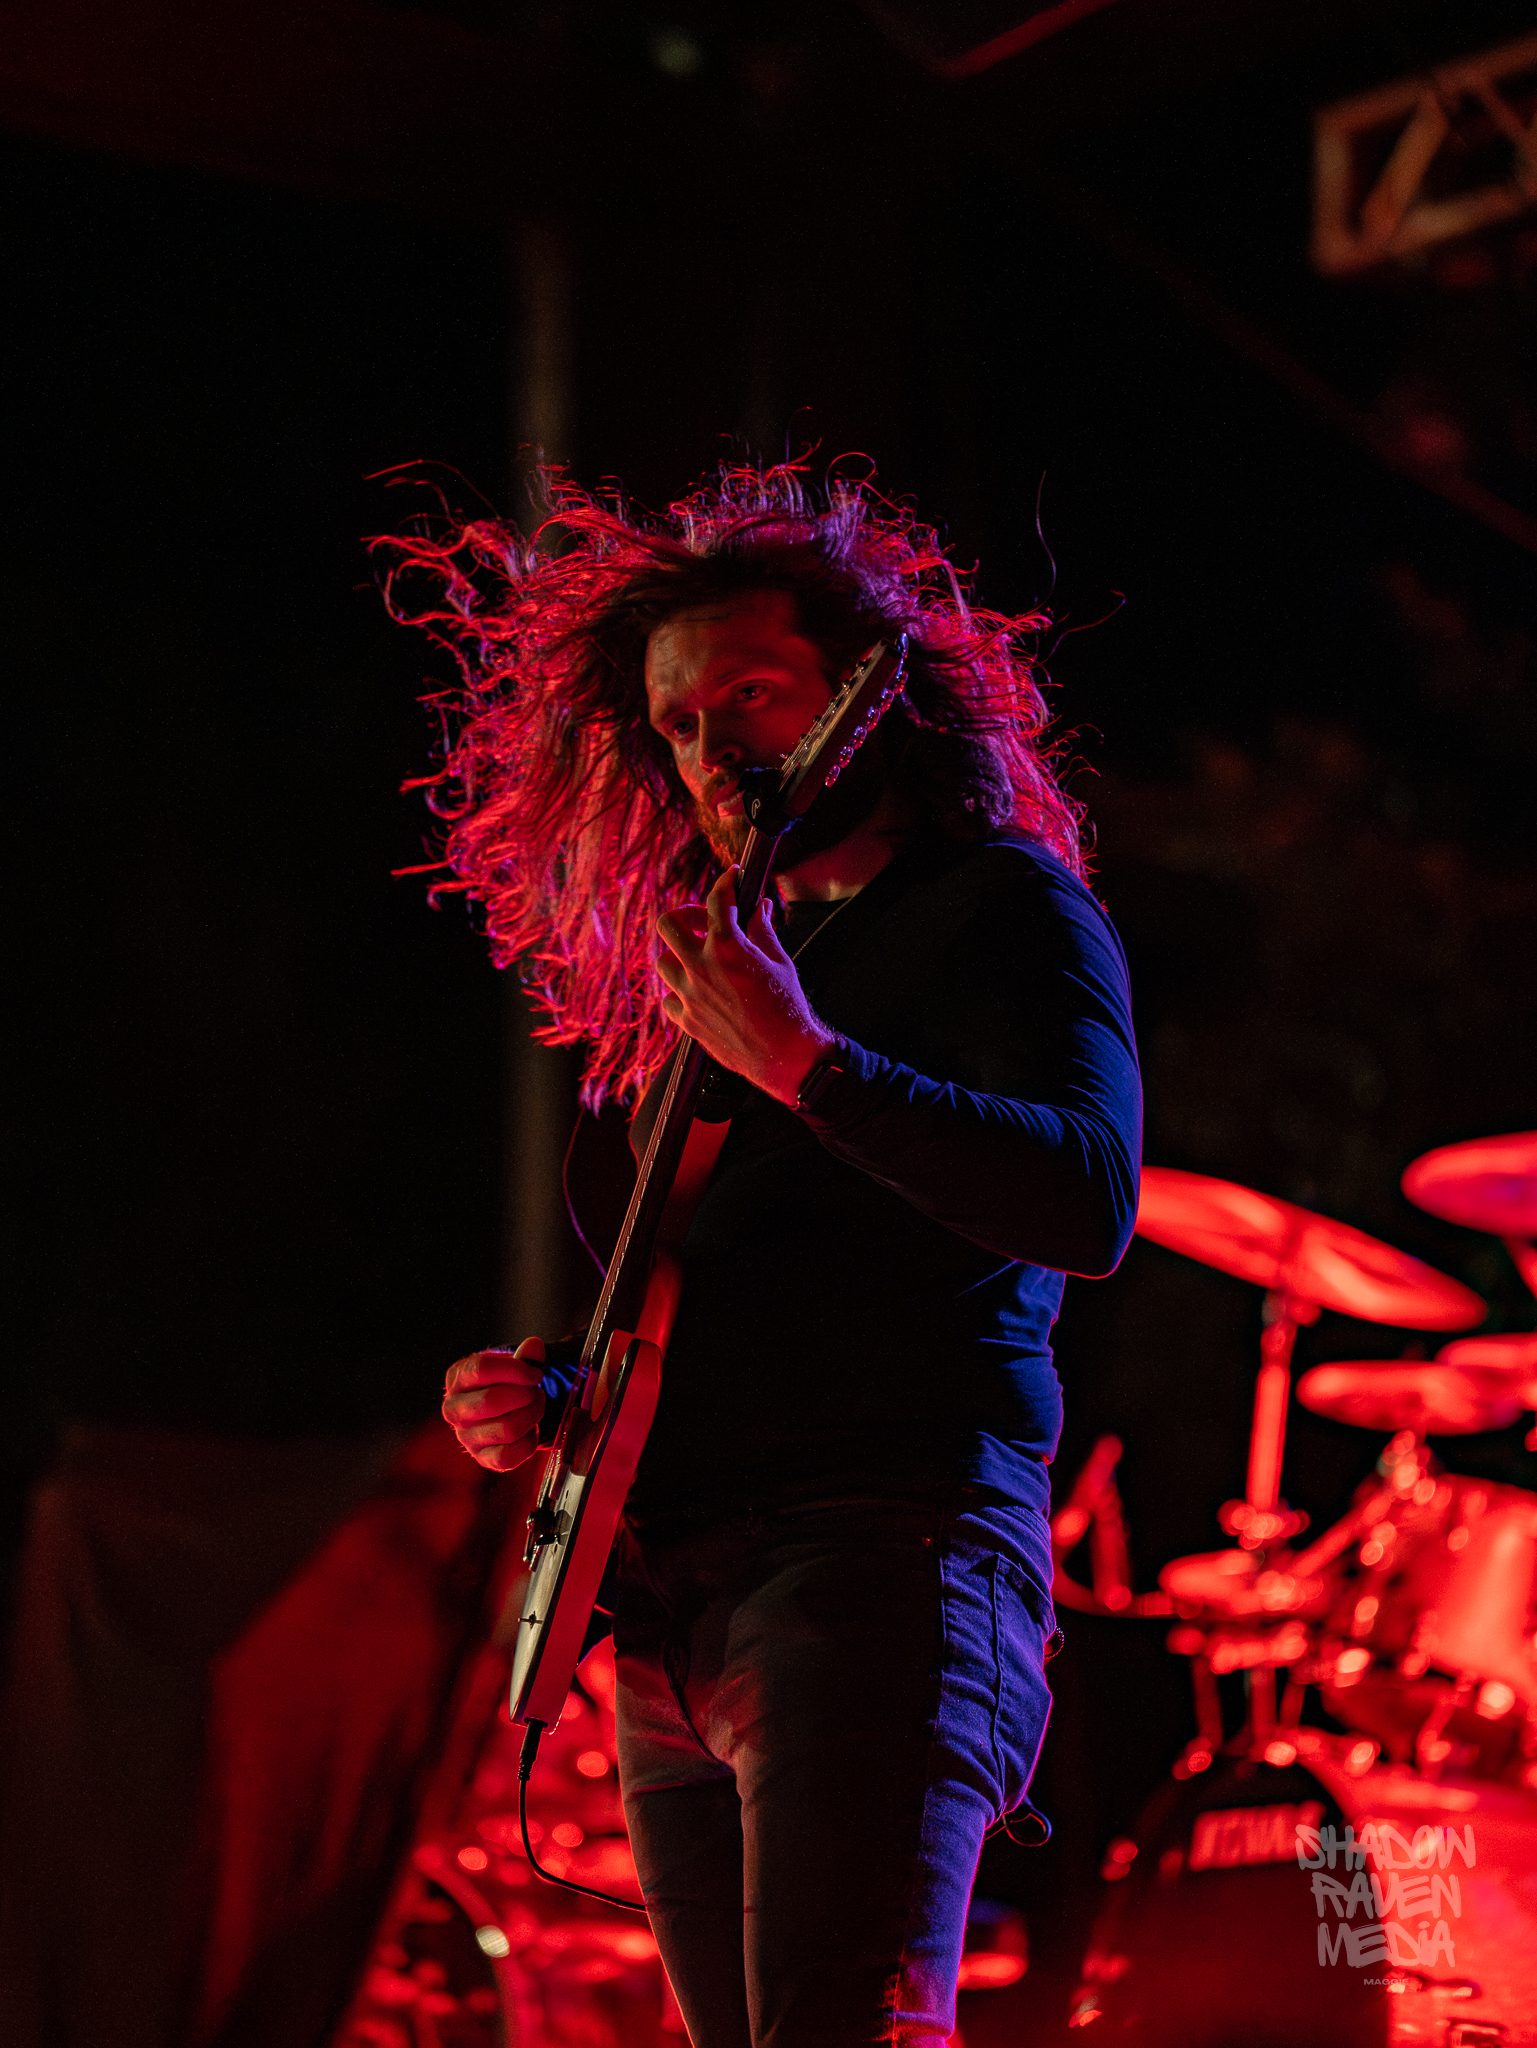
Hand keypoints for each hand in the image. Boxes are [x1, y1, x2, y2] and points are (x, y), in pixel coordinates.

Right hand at [442, 1338, 546, 1471]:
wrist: (504, 1411)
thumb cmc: (506, 1383)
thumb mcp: (513, 1364)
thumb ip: (525, 1356)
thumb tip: (533, 1346)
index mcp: (457, 1378)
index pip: (480, 1369)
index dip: (516, 1369)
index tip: (536, 1373)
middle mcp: (453, 1408)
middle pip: (491, 1400)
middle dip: (526, 1395)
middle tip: (538, 1392)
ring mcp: (466, 1436)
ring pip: (506, 1429)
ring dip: (532, 1416)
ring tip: (536, 1408)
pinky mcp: (482, 1458)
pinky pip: (509, 1455)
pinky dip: (529, 1442)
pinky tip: (530, 1431)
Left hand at [656, 869, 835, 1105]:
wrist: (784, 1056)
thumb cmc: (787, 1008)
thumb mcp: (779, 962)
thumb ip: (763, 930)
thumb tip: (759, 908)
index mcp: (728, 946)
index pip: (718, 899)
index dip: (726, 881)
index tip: (732, 877)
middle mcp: (701, 967)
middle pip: (669, 923)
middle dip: (685, 915)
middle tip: (704, 921)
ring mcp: (689, 995)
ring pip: (664, 962)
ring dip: (681, 955)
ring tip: (703, 959)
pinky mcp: (686, 1020)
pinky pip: (670, 998)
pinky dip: (681, 991)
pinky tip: (700, 992)